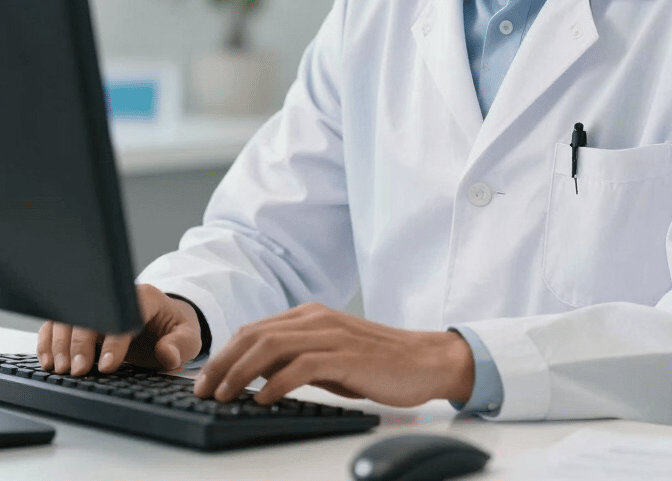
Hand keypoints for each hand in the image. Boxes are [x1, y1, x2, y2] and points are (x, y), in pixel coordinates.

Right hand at [36, 283, 201, 376]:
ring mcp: (96, 306)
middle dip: (81, 343)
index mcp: (144, 298)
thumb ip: (180, 345)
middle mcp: (116, 298)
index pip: (124, 315)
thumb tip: (167, 355)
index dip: (115, 341)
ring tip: (62, 369)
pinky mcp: (83, 318)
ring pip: (69, 316)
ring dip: (61, 343)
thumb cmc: (174, 328)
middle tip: (79, 371)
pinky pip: (59, 323)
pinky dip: (50, 341)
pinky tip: (49, 361)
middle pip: (90, 314)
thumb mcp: (188, 337)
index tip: (107, 367)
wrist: (166, 320)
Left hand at [193, 302, 473, 406]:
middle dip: (222, 363)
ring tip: (224, 395)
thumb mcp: (329, 357)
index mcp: (309, 316)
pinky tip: (262, 399)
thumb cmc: (377, 362)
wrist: (424, 359)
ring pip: (271, 346)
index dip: (224, 353)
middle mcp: (316, 319)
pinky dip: (277, 382)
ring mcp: (331, 334)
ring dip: (241, 372)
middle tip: (203, 390)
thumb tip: (256, 376)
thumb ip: (296, 360)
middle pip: (255, 335)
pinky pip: (302, 365)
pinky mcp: (346, 355)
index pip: (254, 330)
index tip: (205, 379)